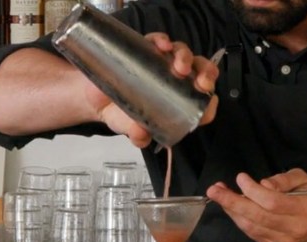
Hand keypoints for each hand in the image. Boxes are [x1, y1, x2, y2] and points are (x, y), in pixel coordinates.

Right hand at [84, 33, 219, 147]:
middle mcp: (177, 82)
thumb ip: (137, 134)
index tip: (207, 103)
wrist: (97, 98)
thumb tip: (140, 135)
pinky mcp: (148, 49)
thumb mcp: (128, 128)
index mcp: (180, 104)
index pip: (204, 105)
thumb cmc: (121, 115)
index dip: (209, 104)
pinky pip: (160, 41)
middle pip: (202, 75)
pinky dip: (163, 41)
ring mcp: (164, 64)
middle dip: (207, 75)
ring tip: (179, 66)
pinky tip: (162, 46)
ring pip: (184, 55)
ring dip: (186, 58)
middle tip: (201, 81)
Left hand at [206, 169, 306, 241]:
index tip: (241, 178)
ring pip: (251, 226)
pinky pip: (252, 233)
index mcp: (303, 210)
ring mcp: (282, 241)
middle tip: (214, 190)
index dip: (253, 190)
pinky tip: (232, 207)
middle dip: (232, 202)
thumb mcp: (305, 179)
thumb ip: (284, 180)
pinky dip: (239, 219)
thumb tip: (263, 185)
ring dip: (232, 211)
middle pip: (257, 217)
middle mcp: (293, 229)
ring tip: (219, 195)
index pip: (272, 202)